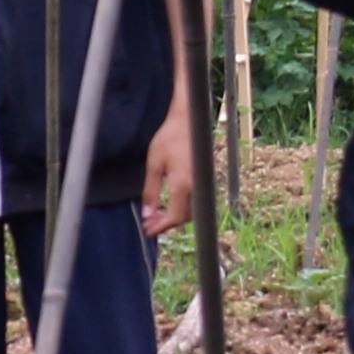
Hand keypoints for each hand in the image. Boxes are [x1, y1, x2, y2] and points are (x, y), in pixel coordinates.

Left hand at [140, 120, 194, 238]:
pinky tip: (170, 205)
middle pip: (184, 217)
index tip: (148, 230)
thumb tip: (147, 214)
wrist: (190, 122)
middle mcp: (197, 187)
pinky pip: (196, 202)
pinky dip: (183, 208)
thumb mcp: (154, 164)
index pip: (175, 216)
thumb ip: (150, 191)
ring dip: (175, 217)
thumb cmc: (169, 139)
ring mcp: (203, 183)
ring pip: (192, 211)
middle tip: (150, 224)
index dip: (161, 226)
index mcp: (183, 184)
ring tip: (157, 216)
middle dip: (167, 224)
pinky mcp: (205, 179)